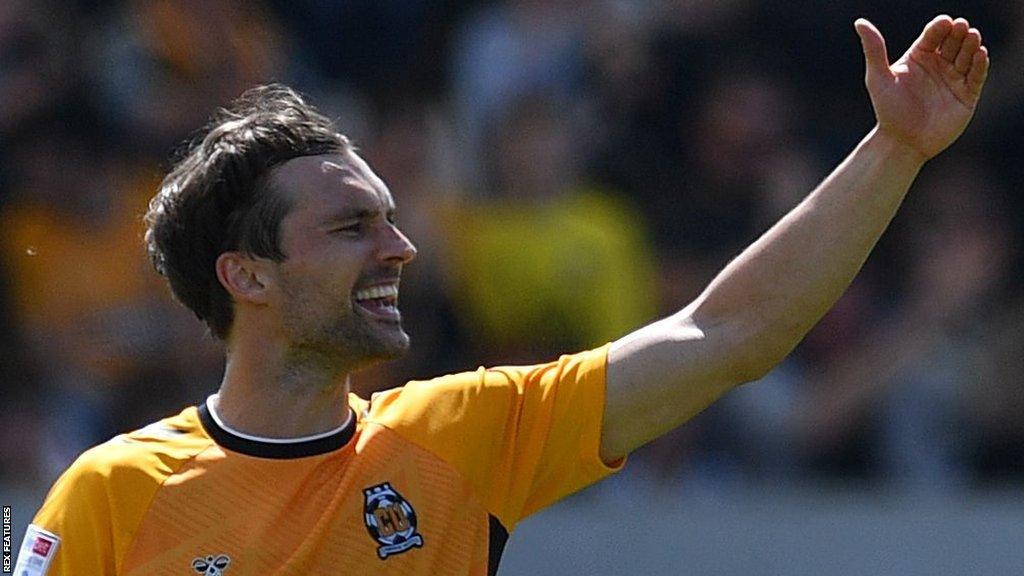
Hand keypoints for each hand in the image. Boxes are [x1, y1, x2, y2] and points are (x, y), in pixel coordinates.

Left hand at [855, 15, 989, 160]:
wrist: (901, 142)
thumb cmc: (887, 110)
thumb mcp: (877, 77)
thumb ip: (874, 49)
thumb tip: (859, 22)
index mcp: (919, 56)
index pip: (934, 35)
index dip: (940, 27)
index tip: (944, 22)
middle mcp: (939, 64)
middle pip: (953, 42)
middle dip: (959, 33)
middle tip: (962, 27)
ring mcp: (954, 78)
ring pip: (967, 56)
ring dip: (971, 45)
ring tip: (972, 37)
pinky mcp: (967, 95)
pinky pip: (976, 76)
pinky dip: (979, 65)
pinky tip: (980, 55)